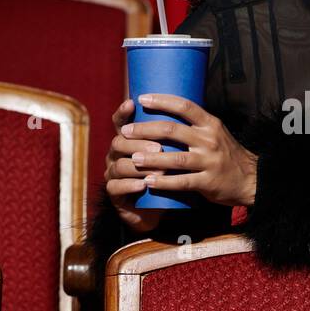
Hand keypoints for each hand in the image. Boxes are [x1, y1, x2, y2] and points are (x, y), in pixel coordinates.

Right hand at [104, 98, 167, 234]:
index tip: (133, 102)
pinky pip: (116, 188)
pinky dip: (130, 185)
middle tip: (159, 147)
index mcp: (129, 141)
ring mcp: (113, 174)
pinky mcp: (115, 194)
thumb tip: (196, 111)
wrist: (159, 208)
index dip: (124, 112)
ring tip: (158, 170)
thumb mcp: (175, 154)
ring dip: (139, 167)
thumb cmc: (170, 176)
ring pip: (119, 166)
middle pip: (119, 142)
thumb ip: (178, 136)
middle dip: (139, 143)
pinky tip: (143, 185)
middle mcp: (117, 155)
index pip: (121, 122)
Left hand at [113, 93, 258, 211]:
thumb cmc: (227, 154)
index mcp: (211, 124)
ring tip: (132, 158)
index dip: (161, 100)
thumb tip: (166, 111)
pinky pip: (182, 182)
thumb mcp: (216, 133)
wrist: (252, 179)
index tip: (141, 98)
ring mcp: (210, 161)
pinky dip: (164, 182)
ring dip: (151, 159)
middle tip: (126, 131)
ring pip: (175, 158)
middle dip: (145, 130)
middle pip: (173, 130)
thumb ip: (195, 125)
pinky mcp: (208, 182)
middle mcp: (210, 140)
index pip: (184, 105)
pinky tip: (149, 182)